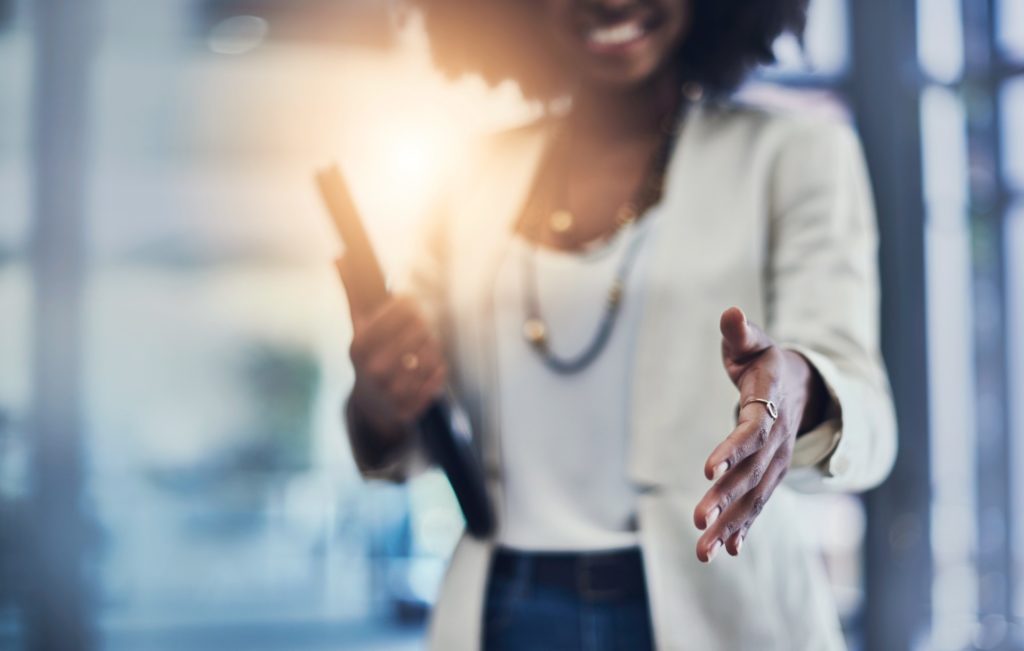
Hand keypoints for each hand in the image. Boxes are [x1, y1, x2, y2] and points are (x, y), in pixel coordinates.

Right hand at [336, 255, 446, 437]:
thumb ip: (352, 291)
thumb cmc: (368, 354)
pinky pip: (437, 381)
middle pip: (421, 330)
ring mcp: (390, 392)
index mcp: (359, 344)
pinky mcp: (407, 409)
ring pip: (432, 356)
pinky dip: (438, 372)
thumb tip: (338, 256)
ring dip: (434, 349)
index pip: (401, 309)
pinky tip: (431, 368)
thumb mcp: (357, 324)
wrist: (371, 406)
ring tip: (426, 348)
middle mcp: (373, 370)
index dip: (410, 303)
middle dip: (425, 326)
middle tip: (423, 327)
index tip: (411, 303)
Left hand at [692, 306, 823, 561]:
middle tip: (698, 523)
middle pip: (750, 475)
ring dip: (729, 525)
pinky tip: (726, 552)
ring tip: (704, 552)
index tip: (708, 470)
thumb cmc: (763, 361)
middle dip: (725, 500)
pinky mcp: (769, 476)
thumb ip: (740, 333)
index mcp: (769, 407)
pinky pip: (757, 505)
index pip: (751, 432)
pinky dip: (743, 528)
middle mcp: (775, 442)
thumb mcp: (752, 344)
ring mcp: (775, 462)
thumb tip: (731, 313)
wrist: (800, 385)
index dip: (732, 451)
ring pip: (753, 498)